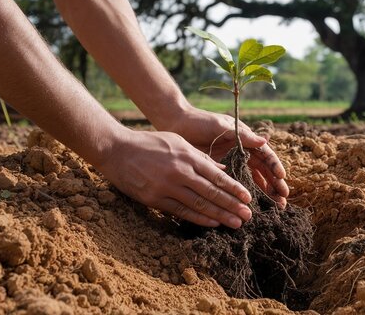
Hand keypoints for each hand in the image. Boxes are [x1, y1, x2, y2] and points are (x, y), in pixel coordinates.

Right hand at [98, 128, 252, 227]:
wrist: (116, 150)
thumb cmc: (148, 143)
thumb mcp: (176, 141)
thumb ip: (200, 156)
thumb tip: (222, 169)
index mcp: (187, 156)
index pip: (216, 175)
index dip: (234, 188)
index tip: (247, 198)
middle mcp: (179, 172)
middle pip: (211, 192)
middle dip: (232, 205)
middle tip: (248, 216)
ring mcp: (166, 187)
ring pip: (199, 204)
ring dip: (219, 215)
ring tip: (235, 223)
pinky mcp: (154, 199)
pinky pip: (181, 211)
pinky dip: (198, 218)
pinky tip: (212, 223)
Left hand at [162, 106, 289, 207]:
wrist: (177, 125)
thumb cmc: (200, 121)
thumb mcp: (221, 125)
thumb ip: (242, 135)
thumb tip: (265, 140)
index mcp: (244, 139)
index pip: (264, 154)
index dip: (274, 166)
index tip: (282, 179)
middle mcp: (241, 152)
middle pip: (262, 170)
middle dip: (273, 185)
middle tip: (283, 200)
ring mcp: (230, 163)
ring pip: (251, 180)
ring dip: (263, 193)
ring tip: (274, 206)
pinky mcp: (218, 172)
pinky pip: (234, 185)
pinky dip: (242, 195)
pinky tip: (250, 206)